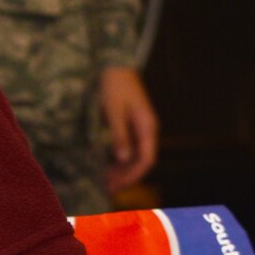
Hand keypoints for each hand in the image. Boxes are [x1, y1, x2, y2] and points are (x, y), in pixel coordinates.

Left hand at [99, 67, 158, 192]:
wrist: (115, 67)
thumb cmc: (114, 87)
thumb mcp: (113, 111)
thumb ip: (119, 135)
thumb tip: (123, 159)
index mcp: (147, 127)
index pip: (146, 159)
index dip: (134, 175)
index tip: (118, 185)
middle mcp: (147, 130)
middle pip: (142, 160)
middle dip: (128, 176)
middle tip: (109, 188)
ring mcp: (141, 128)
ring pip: (136, 155)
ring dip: (124, 169)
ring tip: (107, 181)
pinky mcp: (133, 125)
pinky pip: (130, 147)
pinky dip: (121, 158)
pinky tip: (109, 165)